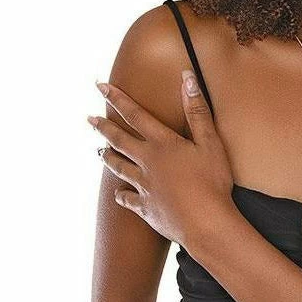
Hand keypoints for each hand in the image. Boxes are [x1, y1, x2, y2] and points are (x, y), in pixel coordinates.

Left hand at [87, 70, 234, 246]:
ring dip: (108, 158)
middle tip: (88, 119)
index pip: (135, 115)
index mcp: (162, 144)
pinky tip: (119, 194)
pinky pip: (128, 199)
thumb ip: (197, 110)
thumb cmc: (212, 180)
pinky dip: (122, 195)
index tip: (100, 86)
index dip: (117, 99)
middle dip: (103, 127)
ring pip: (119, 168)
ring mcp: (144, 186)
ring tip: (99, 151)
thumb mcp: (210, 141)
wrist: (206, 224)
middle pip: (119, 141)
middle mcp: (147, 162)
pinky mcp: (146, 208)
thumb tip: (186, 77)